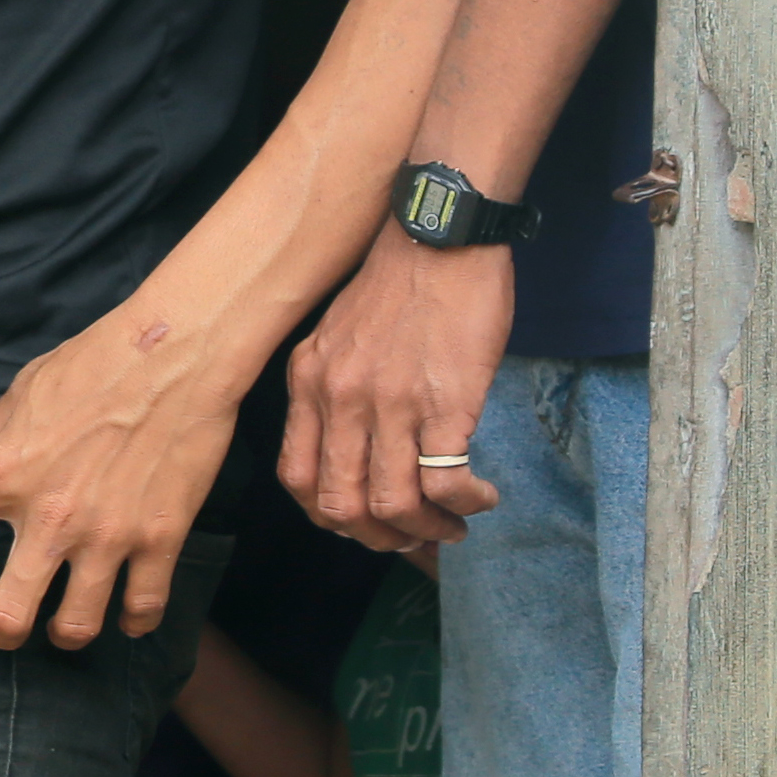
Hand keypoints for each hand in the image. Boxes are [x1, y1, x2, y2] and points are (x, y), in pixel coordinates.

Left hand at [0, 306, 241, 648]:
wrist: (175, 355)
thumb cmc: (95, 363)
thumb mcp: (23, 390)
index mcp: (4, 473)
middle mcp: (50, 516)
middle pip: (7, 614)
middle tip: (3, 627)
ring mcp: (108, 535)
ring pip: (77, 626)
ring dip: (66, 631)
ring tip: (65, 625)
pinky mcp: (161, 539)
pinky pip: (144, 607)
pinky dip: (134, 619)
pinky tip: (127, 614)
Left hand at [282, 226, 509, 553]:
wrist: (440, 238)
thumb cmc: (397, 286)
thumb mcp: (336, 337)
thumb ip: (333, 390)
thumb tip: (351, 449)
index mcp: (308, 382)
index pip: (296, 477)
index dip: (330, 516)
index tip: (365, 523)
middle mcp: (338, 398)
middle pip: (341, 505)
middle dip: (380, 538)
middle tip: (413, 538)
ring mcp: (389, 403)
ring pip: (392, 504)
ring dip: (427, 532)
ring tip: (452, 526)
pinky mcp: (444, 404)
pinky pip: (444, 483)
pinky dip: (464, 504)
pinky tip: (480, 496)